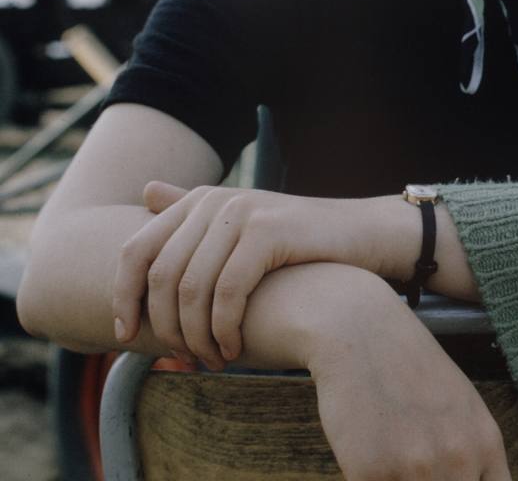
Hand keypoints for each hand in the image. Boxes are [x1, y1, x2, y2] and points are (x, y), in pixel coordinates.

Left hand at [112, 181, 346, 367]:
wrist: (360, 236)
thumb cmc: (294, 243)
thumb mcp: (238, 226)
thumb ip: (192, 212)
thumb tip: (145, 190)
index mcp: (198, 200)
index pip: (135, 251)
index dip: (123, 297)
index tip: (123, 338)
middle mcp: (213, 200)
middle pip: (162, 276)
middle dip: (165, 328)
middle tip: (182, 360)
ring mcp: (241, 211)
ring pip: (191, 289)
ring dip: (195, 337)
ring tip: (210, 362)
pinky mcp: (267, 231)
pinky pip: (227, 293)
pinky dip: (224, 330)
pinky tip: (233, 351)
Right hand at [307, 277, 512, 480]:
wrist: (357, 329)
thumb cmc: (406, 365)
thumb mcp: (459, 403)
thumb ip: (472, 453)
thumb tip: (469, 480)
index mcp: (485, 442)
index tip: (450, 476)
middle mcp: (457, 459)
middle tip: (414, 464)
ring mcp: (415, 469)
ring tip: (391, 459)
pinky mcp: (370, 475)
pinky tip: (366, 457)